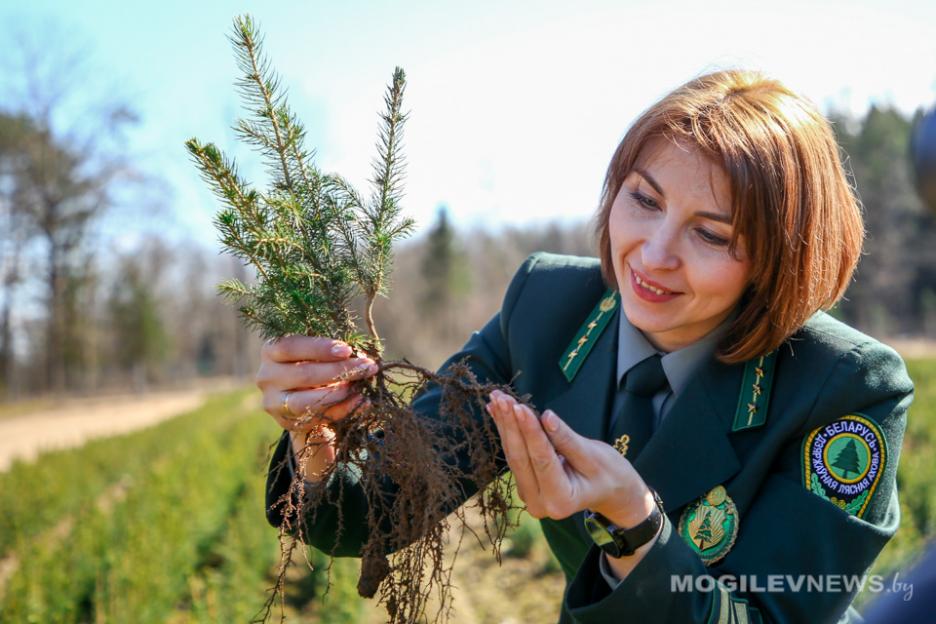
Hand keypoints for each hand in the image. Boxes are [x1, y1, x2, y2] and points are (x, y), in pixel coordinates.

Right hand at [256, 336, 377, 477]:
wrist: (301, 395)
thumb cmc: (312, 363)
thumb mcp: (317, 352)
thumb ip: (333, 352)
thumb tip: (361, 356)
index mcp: (271, 351)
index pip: (291, 346)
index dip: (319, 348)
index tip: (347, 350)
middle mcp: (266, 376)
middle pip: (303, 374)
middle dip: (339, 370)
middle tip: (366, 367)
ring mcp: (273, 402)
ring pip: (304, 401)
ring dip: (337, 393)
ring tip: (360, 387)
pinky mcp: (285, 422)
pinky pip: (315, 419)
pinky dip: (341, 410)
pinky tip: (361, 402)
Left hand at [485, 390, 654, 527]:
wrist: (610, 491)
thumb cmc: (609, 474)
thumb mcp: (593, 456)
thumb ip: (566, 439)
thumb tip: (546, 417)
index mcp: (561, 500)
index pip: (541, 460)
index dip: (530, 431)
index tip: (519, 406)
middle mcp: (540, 504)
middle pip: (521, 458)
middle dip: (511, 425)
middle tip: (501, 397)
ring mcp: (530, 496)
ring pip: (513, 456)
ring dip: (505, 425)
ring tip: (497, 398)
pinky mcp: (526, 484)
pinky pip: (515, 455)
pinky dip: (508, 431)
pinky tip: (496, 411)